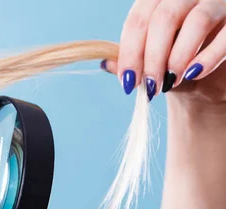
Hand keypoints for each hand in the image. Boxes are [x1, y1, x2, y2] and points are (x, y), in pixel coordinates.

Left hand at [102, 0, 225, 106]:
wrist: (211, 77)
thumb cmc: (176, 64)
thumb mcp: (151, 63)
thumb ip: (130, 60)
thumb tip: (106, 63)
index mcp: (157, 0)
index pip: (138, 19)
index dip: (130, 52)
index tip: (127, 81)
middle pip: (163, 18)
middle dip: (152, 57)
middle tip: (148, 87)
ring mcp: (215, 1)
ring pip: (196, 21)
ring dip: (178, 57)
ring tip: (170, 82)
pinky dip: (208, 57)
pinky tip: (193, 73)